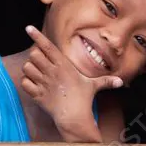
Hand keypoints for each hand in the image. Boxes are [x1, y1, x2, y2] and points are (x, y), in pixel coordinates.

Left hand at [20, 26, 121, 140]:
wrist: (74, 117)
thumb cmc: (84, 99)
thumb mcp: (94, 86)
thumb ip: (106, 81)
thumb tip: (121, 82)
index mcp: (63, 65)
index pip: (47, 46)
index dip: (37, 35)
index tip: (28, 28)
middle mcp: (51, 71)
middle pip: (33, 54)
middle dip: (35, 56)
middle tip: (41, 62)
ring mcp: (43, 83)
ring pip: (27, 67)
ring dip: (30, 69)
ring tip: (37, 73)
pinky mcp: (37, 94)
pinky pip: (24, 83)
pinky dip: (27, 83)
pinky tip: (34, 85)